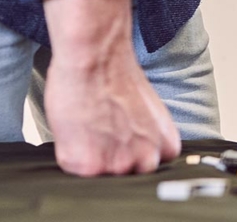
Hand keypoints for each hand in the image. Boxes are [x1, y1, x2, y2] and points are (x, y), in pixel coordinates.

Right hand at [42, 0, 179, 175]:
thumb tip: (134, 147)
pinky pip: (74, 169)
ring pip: (101, 174)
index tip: (121, 142)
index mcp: (167, 146)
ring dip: (91, 157)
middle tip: (102, 133)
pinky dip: (69, 152)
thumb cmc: (118, 78)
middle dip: (113, 157)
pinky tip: (75, 129)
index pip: (149, 166)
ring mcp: (118, 166)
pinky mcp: (89, 166)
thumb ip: (146, 137)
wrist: (97, 61)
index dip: (131, 153)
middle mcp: (146, 161)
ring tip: (88, 128)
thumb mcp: (149, 114)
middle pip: (127, 174)